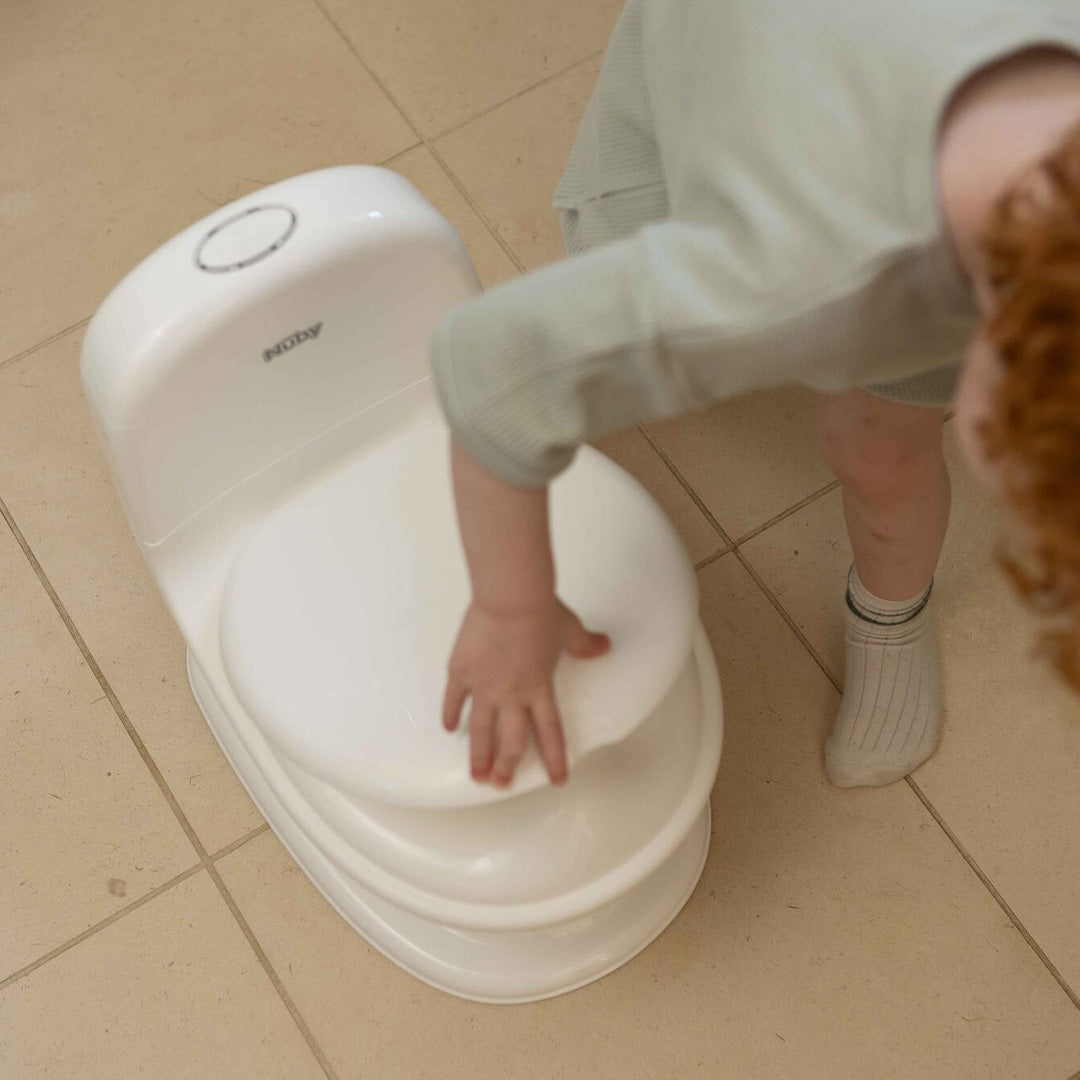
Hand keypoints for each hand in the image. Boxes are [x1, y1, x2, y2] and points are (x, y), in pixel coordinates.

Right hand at [442, 597, 609, 786]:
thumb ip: (585, 644)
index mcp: (540, 688)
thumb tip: (604, 645)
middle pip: (511, 740)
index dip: (554, 758)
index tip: (556, 779)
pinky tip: (449, 728)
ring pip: (480, 730)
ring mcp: (483, 685)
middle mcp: (512, 695)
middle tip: (501, 783)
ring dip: (478, 755)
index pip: (550, 732)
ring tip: (476, 774)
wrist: (510, 598)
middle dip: (507, 766)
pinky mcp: (461, 670)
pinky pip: (453, 699)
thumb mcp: (570, 629)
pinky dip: (450, 714)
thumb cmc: (540, 612)